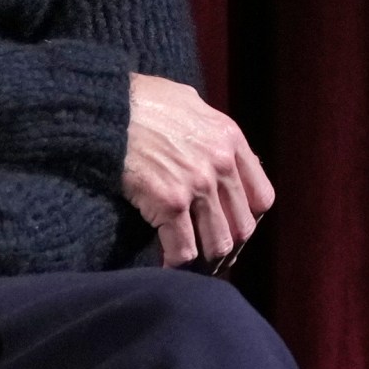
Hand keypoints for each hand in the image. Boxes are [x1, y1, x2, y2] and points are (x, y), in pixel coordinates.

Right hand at [124, 73, 275, 269]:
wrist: (106, 109)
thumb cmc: (141, 103)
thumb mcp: (189, 103)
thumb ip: (209, 129)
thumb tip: (215, 147)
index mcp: (230, 139)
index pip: (261, 197)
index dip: (247, 219)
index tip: (230, 228)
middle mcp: (221, 164)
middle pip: (243, 227)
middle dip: (227, 246)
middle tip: (209, 256)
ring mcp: (198, 184)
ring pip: (218, 244)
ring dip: (204, 260)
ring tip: (189, 264)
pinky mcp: (170, 202)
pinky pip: (183, 251)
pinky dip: (175, 264)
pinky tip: (165, 265)